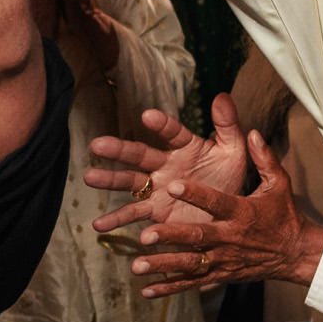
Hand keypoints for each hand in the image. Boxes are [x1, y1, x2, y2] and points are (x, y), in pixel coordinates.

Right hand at [89, 95, 256, 238]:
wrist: (227, 214)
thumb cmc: (230, 178)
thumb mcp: (233, 151)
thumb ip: (227, 125)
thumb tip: (222, 96)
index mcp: (185, 147)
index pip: (172, 132)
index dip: (161, 124)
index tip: (148, 115)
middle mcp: (165, 165)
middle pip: (139, 155)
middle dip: (119, 150)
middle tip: (98, 144)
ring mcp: (157, 188)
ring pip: (129, 182)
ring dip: (109, 180)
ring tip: (89, 178)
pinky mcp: (155, 211)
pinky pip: (133, 213)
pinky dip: (116, 219)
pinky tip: (99, 225)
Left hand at [126, 124, 322, 295]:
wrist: (294, 254)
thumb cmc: (284, 215)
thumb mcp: (279, 184)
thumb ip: (264, 158)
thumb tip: (252, 132)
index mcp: (241, 212)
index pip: (216, 202)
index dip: (195, 194)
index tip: (173, 184)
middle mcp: (229, 237)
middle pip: (197, 237)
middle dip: (171, 237)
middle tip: (146, 235)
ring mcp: (223, 259)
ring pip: (189, 263)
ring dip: (163, 265)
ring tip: (137, 265)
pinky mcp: (220, 275)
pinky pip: (192, 283)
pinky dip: (170, 287)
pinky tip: (146, 290)